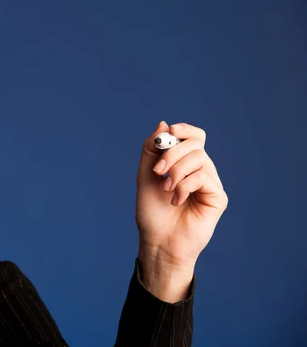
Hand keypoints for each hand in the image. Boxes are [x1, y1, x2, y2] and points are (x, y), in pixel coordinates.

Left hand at [135, 121, 227, 301]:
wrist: (157, 241)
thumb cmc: (152, 212)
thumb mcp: (146, 175)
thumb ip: (152, 150)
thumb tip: (163, 123)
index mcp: (184, 164)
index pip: (194, 137)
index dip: (184, 130)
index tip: (170, 133)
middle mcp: (200, 171)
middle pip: (195, 144)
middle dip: (172, 153)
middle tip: (157, 171)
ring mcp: (210, 184)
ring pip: (199, 158)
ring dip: (176, 171)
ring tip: (166, 189)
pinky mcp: (218, 198)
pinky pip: (203, 177)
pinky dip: (184, 185)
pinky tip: (176, 200)